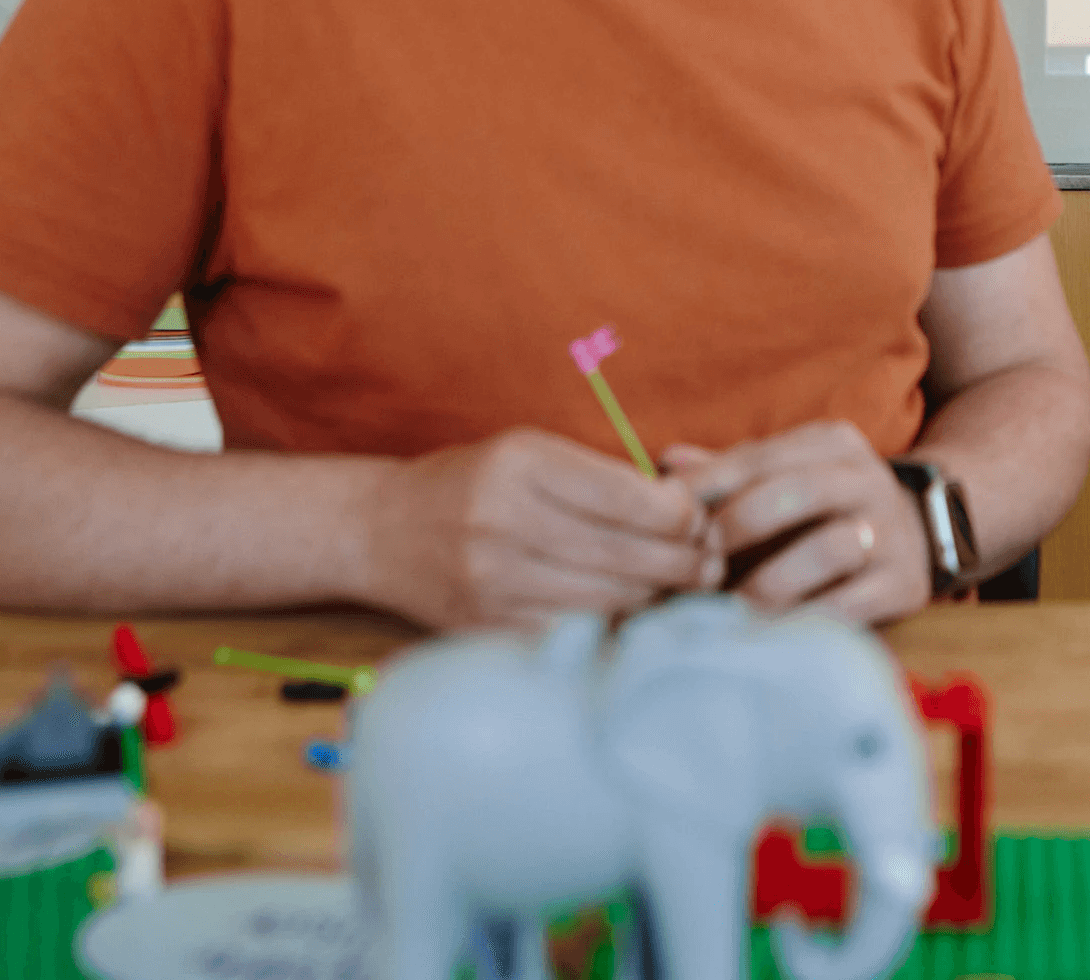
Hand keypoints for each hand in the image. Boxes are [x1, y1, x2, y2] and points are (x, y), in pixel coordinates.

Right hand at [361, 428, 720, 631]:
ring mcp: (495, 581)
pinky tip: (631, 614)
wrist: (381, 531)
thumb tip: (687, 511)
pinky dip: (615, 628)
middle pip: (630, 556)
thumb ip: (600, 477)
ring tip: (678, 587)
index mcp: (522, 463)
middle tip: (708, 562)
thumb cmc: (472, 483)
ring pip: (613, 603)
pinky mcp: (489, 629)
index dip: (682, 514)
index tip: (697, 518)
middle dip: (686, 562)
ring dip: (659, 599)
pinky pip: (578, 636)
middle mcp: (506, 521)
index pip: (631, 497)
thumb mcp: (528, 452)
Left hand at [660, 421, 931, 625]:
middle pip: (793, 492)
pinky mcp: (904, 585)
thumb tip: (667, 463)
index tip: (667, 519)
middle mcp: (865, 478)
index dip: (707, 487)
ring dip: (768, 582)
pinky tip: (770, 629)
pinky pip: (848, 604)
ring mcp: (891, 531)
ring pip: (826, 549)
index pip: (757, 457)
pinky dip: (802, 618)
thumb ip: (728, 472)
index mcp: (828, 443)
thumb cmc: (823, 508)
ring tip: (731, 605)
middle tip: (699, 563)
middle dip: (737, 528)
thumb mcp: (783, 476)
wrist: (921, 535)